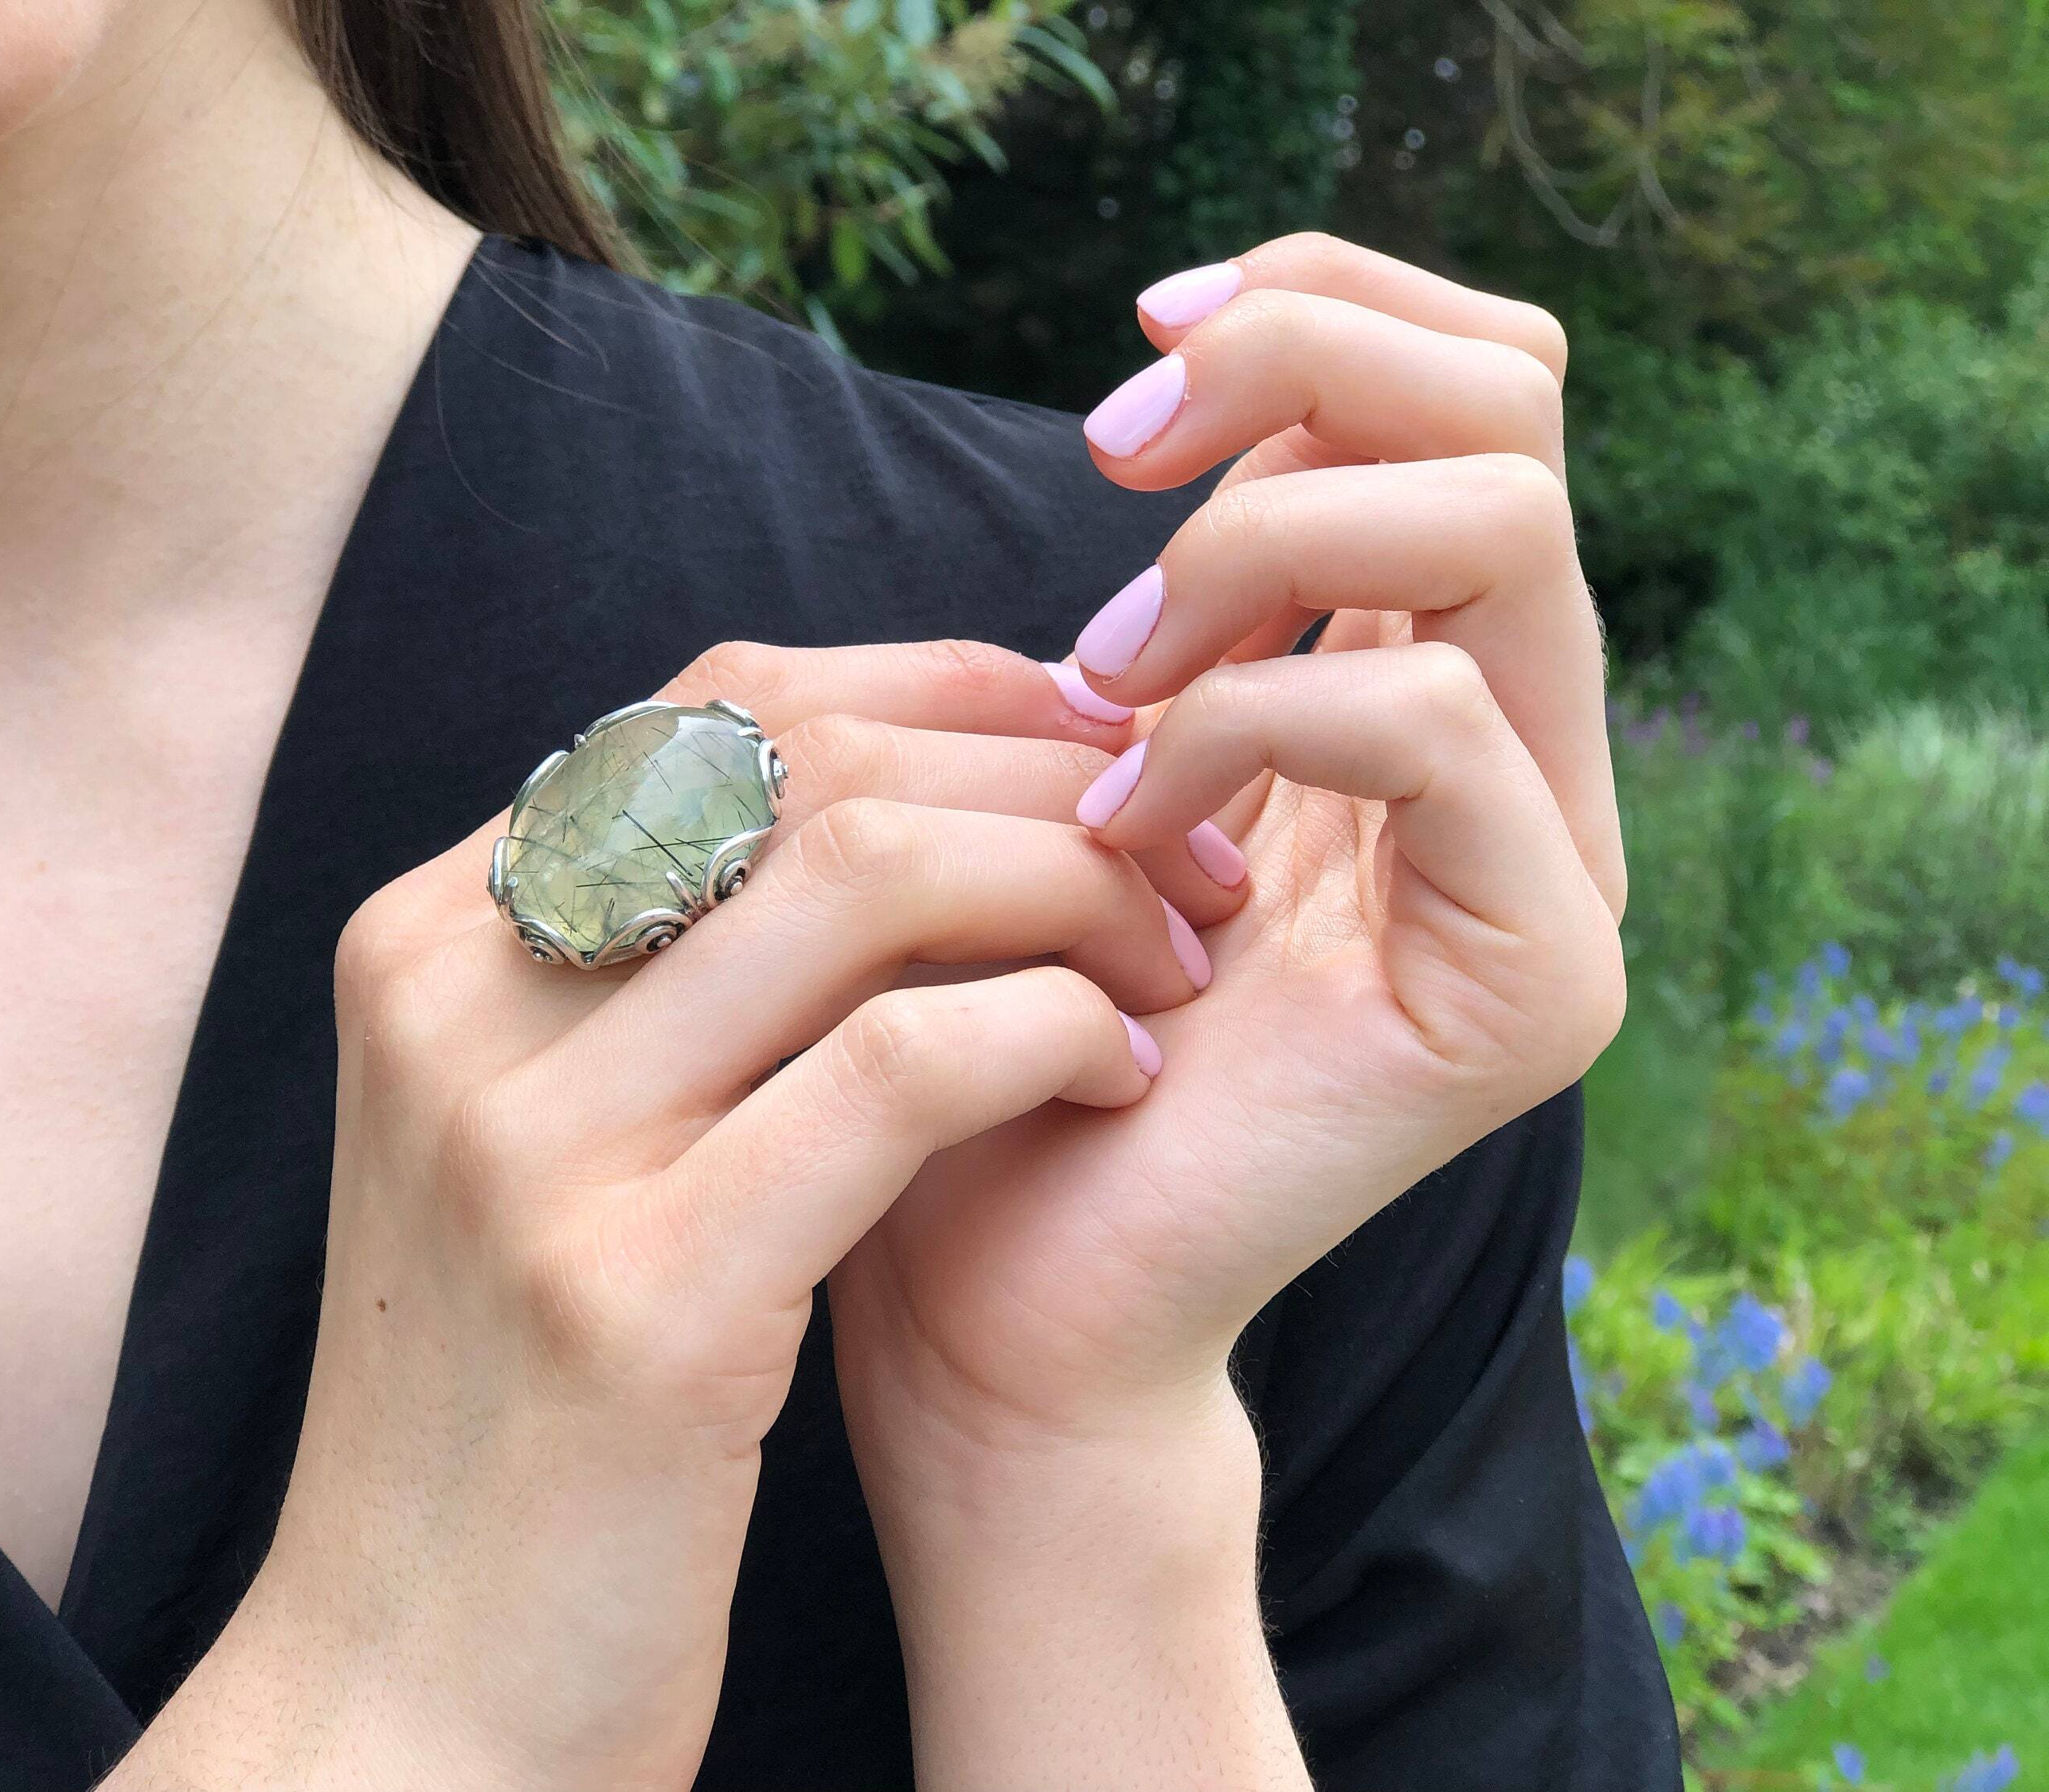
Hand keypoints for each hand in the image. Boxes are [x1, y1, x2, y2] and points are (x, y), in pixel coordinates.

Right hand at [114, 642, 1217, 1791]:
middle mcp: (455, 1002)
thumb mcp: (554, 1149)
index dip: (939, 696)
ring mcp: (529, 1143)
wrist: (416, 1690)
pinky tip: (1120, 1078)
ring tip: (1169, 963)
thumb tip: (904, 804)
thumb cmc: (536, 1408)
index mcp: (432, 941)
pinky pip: (904, 1067)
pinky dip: (1051, 1033)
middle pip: (805, 763)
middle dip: (1039, 780)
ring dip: (1072, 893)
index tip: (1091, 753)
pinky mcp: (635, 1295)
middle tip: (1179, 853)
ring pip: (866, 879)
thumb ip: (665, 976)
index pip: (717, 708)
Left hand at [827, 236, 1622, 1786]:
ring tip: (1108, 672)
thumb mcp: (1064, 745)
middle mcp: (1521, 760)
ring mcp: (1552, 869)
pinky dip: (1252, 721)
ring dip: (1260, 557)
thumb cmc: (983, 1012)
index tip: (1139, 335)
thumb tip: (1197, 392)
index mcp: (1419, 683)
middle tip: (1113, 450)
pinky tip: (1121, 818)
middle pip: (1516, 417)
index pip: (1472, 393)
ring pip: (1498, 536)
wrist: (991, 1285)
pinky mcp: (1535, 977)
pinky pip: (1442, 720)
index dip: (1323, 308)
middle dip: (1304, 372)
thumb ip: (1180, 587)